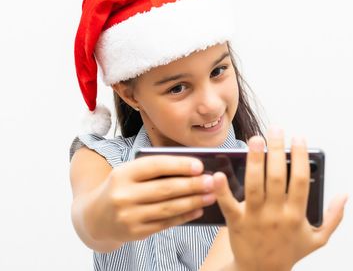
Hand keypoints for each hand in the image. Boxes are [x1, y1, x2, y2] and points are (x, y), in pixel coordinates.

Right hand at [85, 155, 215, 242]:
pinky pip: (165, 223)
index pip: (155, 166)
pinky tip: (198, 210)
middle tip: (212, 182)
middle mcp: (123, 195)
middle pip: (165, 189)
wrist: (95, 217)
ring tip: (211, 196)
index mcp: (122, 174)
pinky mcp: (135, 233)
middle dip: (192, 185)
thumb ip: (155, 169)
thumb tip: (192, 168)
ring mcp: (128, 216)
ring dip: (193, 202)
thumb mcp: (130, 174)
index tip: (200, 166)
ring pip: (168, 208)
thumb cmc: (122, 188)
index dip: (179, 165)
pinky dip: (184, 217)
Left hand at [213, 128, 347, 270]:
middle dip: (277, 151)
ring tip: (255, 140)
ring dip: (254, 161)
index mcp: (296, 215)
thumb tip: (345, 195)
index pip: (301, 181)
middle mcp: (276, 215)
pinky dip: (223, 189)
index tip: (298, 138)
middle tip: (275, 129)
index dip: (300, 157)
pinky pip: (228, 205)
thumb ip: (333, 217)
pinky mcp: (236, 223)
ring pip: (254, 185)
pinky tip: (220, 172)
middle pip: (277, 177)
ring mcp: (255, 218)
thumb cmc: (289, 252)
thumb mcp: (318, 239)